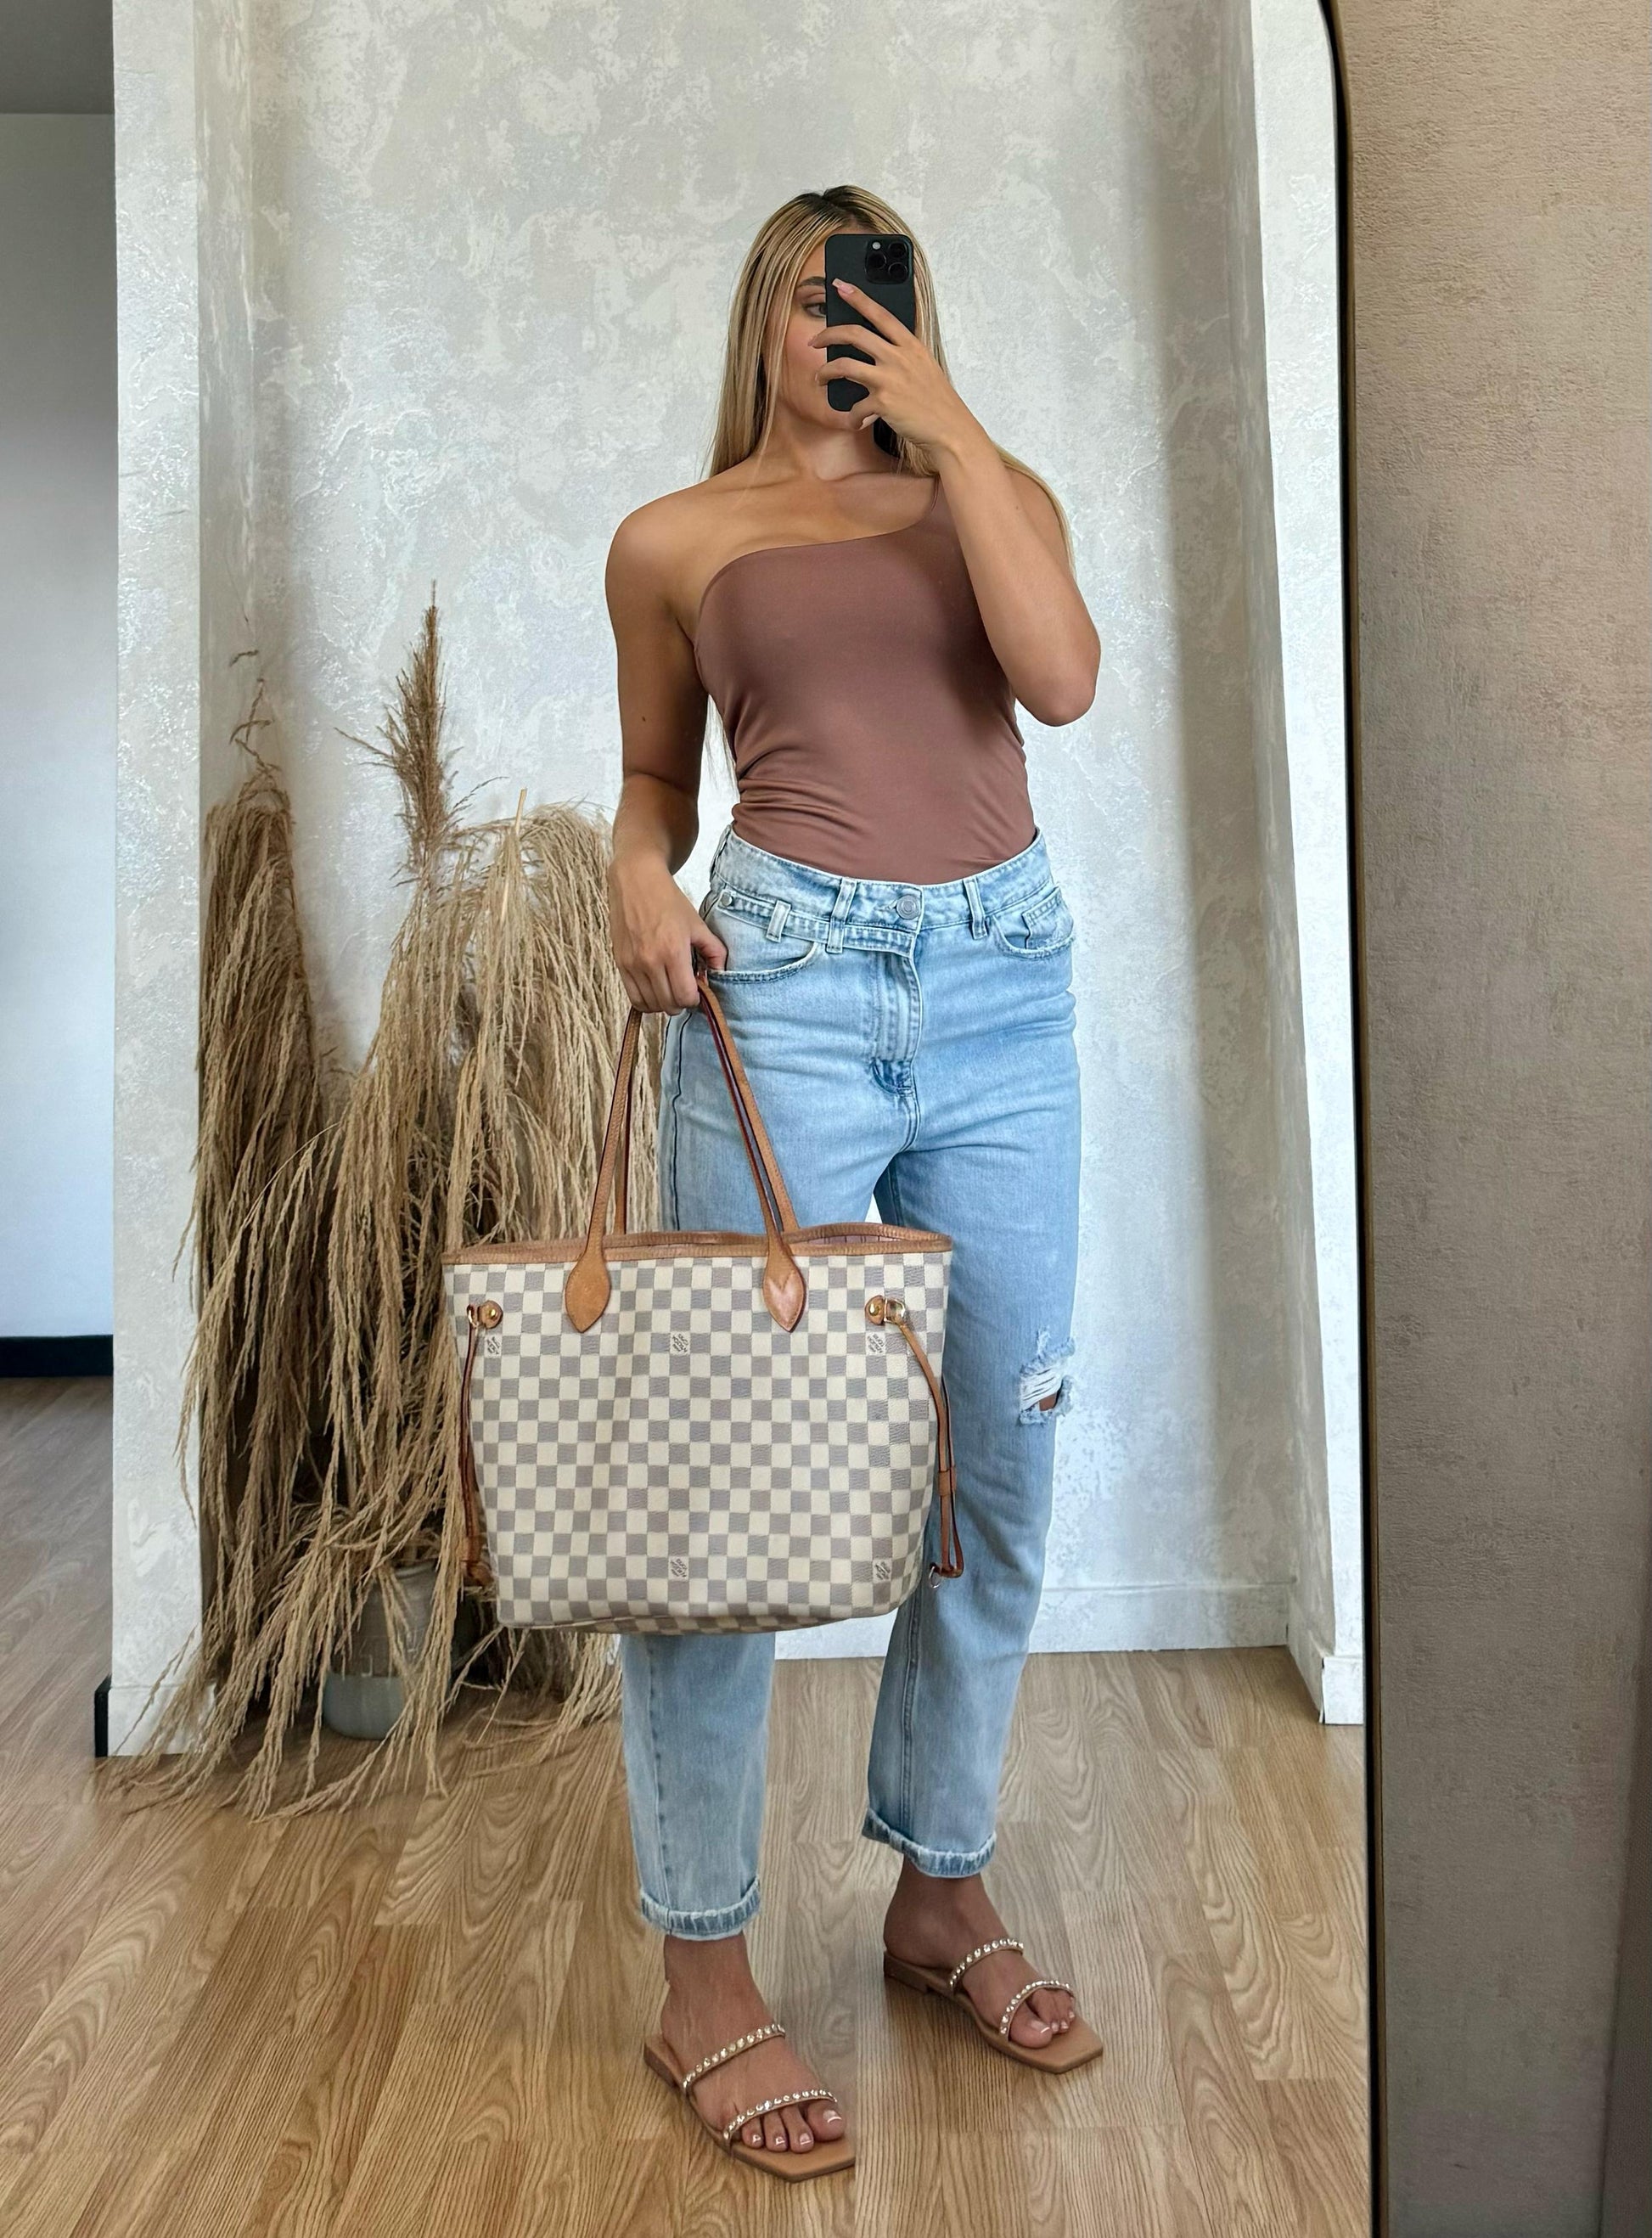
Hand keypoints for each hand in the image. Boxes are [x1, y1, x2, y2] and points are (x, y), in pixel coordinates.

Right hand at [607, 857, 725, 1013]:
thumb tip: (720, 974)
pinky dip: (646, 1000)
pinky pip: (633, 998)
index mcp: (673, 951)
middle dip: (681, 1002)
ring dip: (664, 1003)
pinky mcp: (620, 963)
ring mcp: (632, 964)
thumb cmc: (668, 900)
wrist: (635, 880)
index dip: (695, 998)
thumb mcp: (698, 924)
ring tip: (670, 988)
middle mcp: (650, 961)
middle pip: (669, 1005)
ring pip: (651, 1005)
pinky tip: (655, 988)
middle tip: (685, 988)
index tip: (697, 988)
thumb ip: (714, 951)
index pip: (685, 996)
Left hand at [810, 279, 979, 452]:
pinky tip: (855, 420)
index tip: (840, 286)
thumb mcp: (924, 366)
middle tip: (815, 341)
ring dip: (825, 372)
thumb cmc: (936, 400)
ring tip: (819, 378)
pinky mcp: (883, 403)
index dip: (858, 297)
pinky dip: (852, 416)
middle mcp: (898, 357)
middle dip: (828, 334)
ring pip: (844, 367)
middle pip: (854, 334)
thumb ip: (903, 354)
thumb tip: (877, 350)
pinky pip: (855, 407)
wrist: (949, 428)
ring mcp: (889, 379)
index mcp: (910, 345)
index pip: (880, 314)